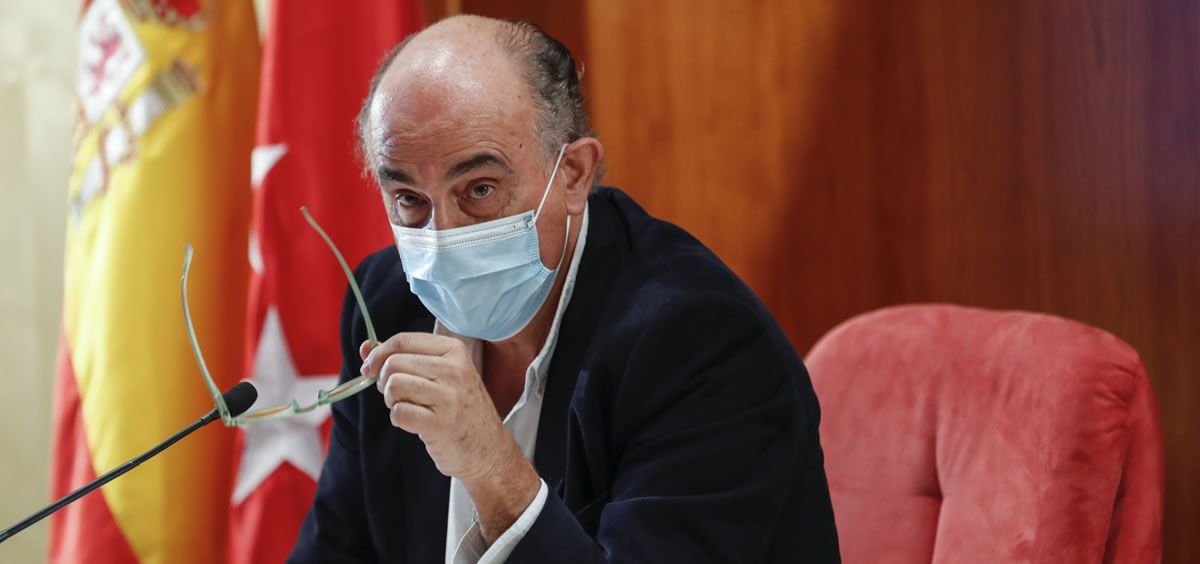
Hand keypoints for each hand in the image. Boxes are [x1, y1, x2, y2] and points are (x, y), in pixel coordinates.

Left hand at [360, 333, 538, 542]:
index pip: (403, 340)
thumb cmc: (460, 410)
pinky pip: (399, 413)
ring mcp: (449, 397)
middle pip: (394, 363)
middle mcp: (454, 370)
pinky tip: (414, 422)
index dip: (378, 354)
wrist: (487, 450)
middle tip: (397, 394)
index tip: (370, 369)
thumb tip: (366, 348)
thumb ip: (403, 357)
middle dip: (384, 381)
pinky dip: (398, 419)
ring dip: (392, 400)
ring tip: (409, 407)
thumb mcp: (440, 375)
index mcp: (454, 351)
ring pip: (394, 385)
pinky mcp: (440, 424)